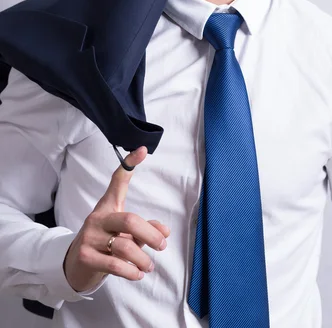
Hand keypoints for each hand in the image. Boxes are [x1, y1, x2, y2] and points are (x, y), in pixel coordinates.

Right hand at [63, 146, 169, 291]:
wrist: (75, 266)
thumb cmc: (105, 244)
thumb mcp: (125, 234)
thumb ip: (144, 230)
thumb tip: (165, 232)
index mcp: (108, 206)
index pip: (118, 181)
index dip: (130, 164)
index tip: (142, 150)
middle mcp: (97, 218)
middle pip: (130, 220)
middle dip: (150, 235)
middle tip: (161, 246)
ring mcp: (89, 237)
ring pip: (125, 247)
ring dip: (143, 259)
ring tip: (148, 266)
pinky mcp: (86, 257)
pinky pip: (114, 265)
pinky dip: (131, 271)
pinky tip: (137, 274)